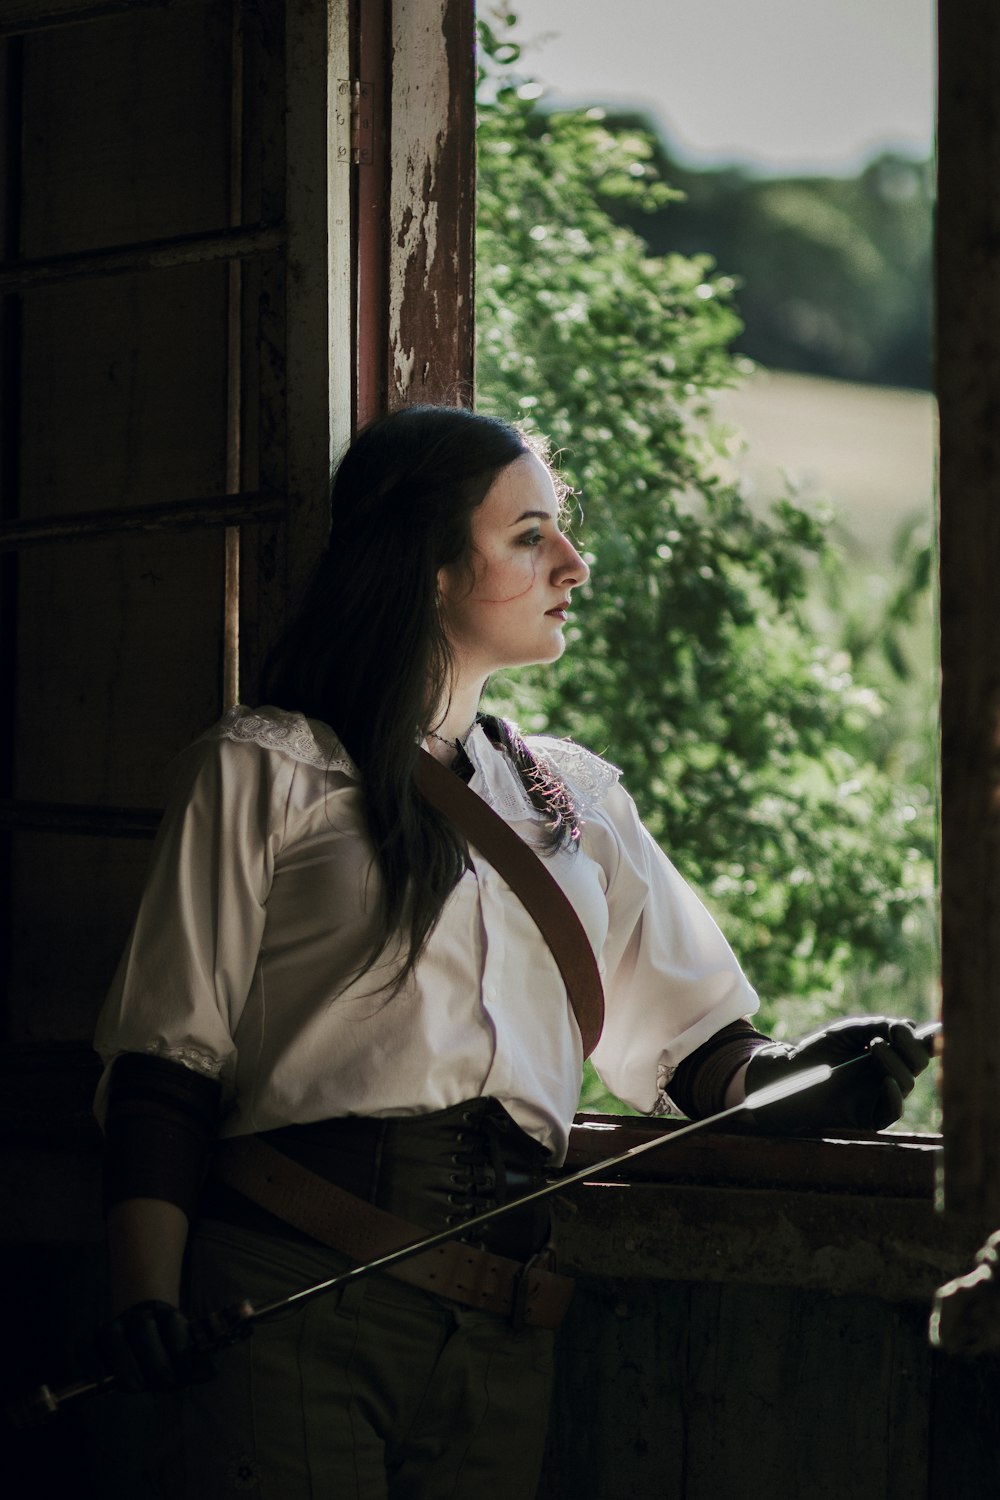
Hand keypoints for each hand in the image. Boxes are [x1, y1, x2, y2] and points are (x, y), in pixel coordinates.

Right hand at [96, 1299, 215, 1392]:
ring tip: (136, 1386)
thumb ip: (197, 1363)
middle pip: (143, 1328)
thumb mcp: (184, 1356)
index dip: (179, 1350)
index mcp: (166, 1313)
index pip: (173, 1323)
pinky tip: (101, 1380)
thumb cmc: (166, 1353)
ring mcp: (113, 1325)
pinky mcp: (91, 1339)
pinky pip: (85, 1345)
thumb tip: (212, 1371)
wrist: (140, 1338)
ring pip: (113, 1335)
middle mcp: (138, 1315)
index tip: (184, 1375)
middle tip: (164, 1384)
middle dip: (155, 1360)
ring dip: (124, 1362)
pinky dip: (91, 1362)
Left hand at [744, 1016, 931, 1133]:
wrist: (791, 1075)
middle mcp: (890, 1074)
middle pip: (919, 1063)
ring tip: (875, 1046)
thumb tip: (910, 1027)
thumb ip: (878, 1025)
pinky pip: (893, 1110)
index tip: (933, 1028)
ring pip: (907, 1081)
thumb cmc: (818, 1051)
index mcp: (889, 1053)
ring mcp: (882, 1095)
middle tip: (895, 1031)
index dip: (931, 1039)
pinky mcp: (872, 1116)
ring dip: (895, 1061)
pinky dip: (894, 1095)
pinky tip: (886, 1081)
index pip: (918, 1047)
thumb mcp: (848, 1031)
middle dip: (911, 1046)